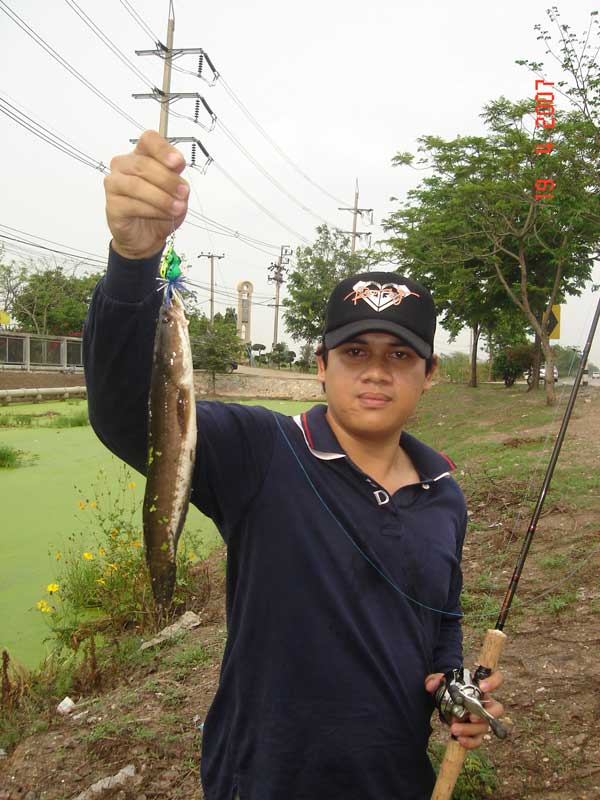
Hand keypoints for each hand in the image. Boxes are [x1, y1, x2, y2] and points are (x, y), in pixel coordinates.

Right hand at [104, 130, 189, 259]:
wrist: (147, 237)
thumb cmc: (160, 209)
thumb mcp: (177, 193)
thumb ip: (177, 181)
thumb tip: (179, 180)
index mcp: (141, 155)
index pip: (148, 140)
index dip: (163, 149)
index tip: (178, 163)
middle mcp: (124, 165)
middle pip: (144, 164)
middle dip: (167, 179)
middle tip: (183, 193)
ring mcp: (114, 183)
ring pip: (137, 184)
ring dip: (161, 197)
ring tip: (176, 208)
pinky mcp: (112, 204)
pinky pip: (132, 204)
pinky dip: (152, 210)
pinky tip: (161, 215)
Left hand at [425, 670, 503, 749]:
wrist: (447, 702)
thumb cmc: (449, 689)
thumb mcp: (441, 680)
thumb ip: (435, 679)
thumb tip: (431, 685)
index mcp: (480, 687)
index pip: (497, 678)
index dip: (494, 681)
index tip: (482, 686)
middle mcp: (486, 702)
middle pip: (497, 709)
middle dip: (485, 715)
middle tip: (471, 717)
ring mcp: (483, 719)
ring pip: (485, 726)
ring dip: (470, 729)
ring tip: (454, 729)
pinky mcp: (476, 732)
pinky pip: (478, 739)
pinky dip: (470, 742)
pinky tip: (460, 740)